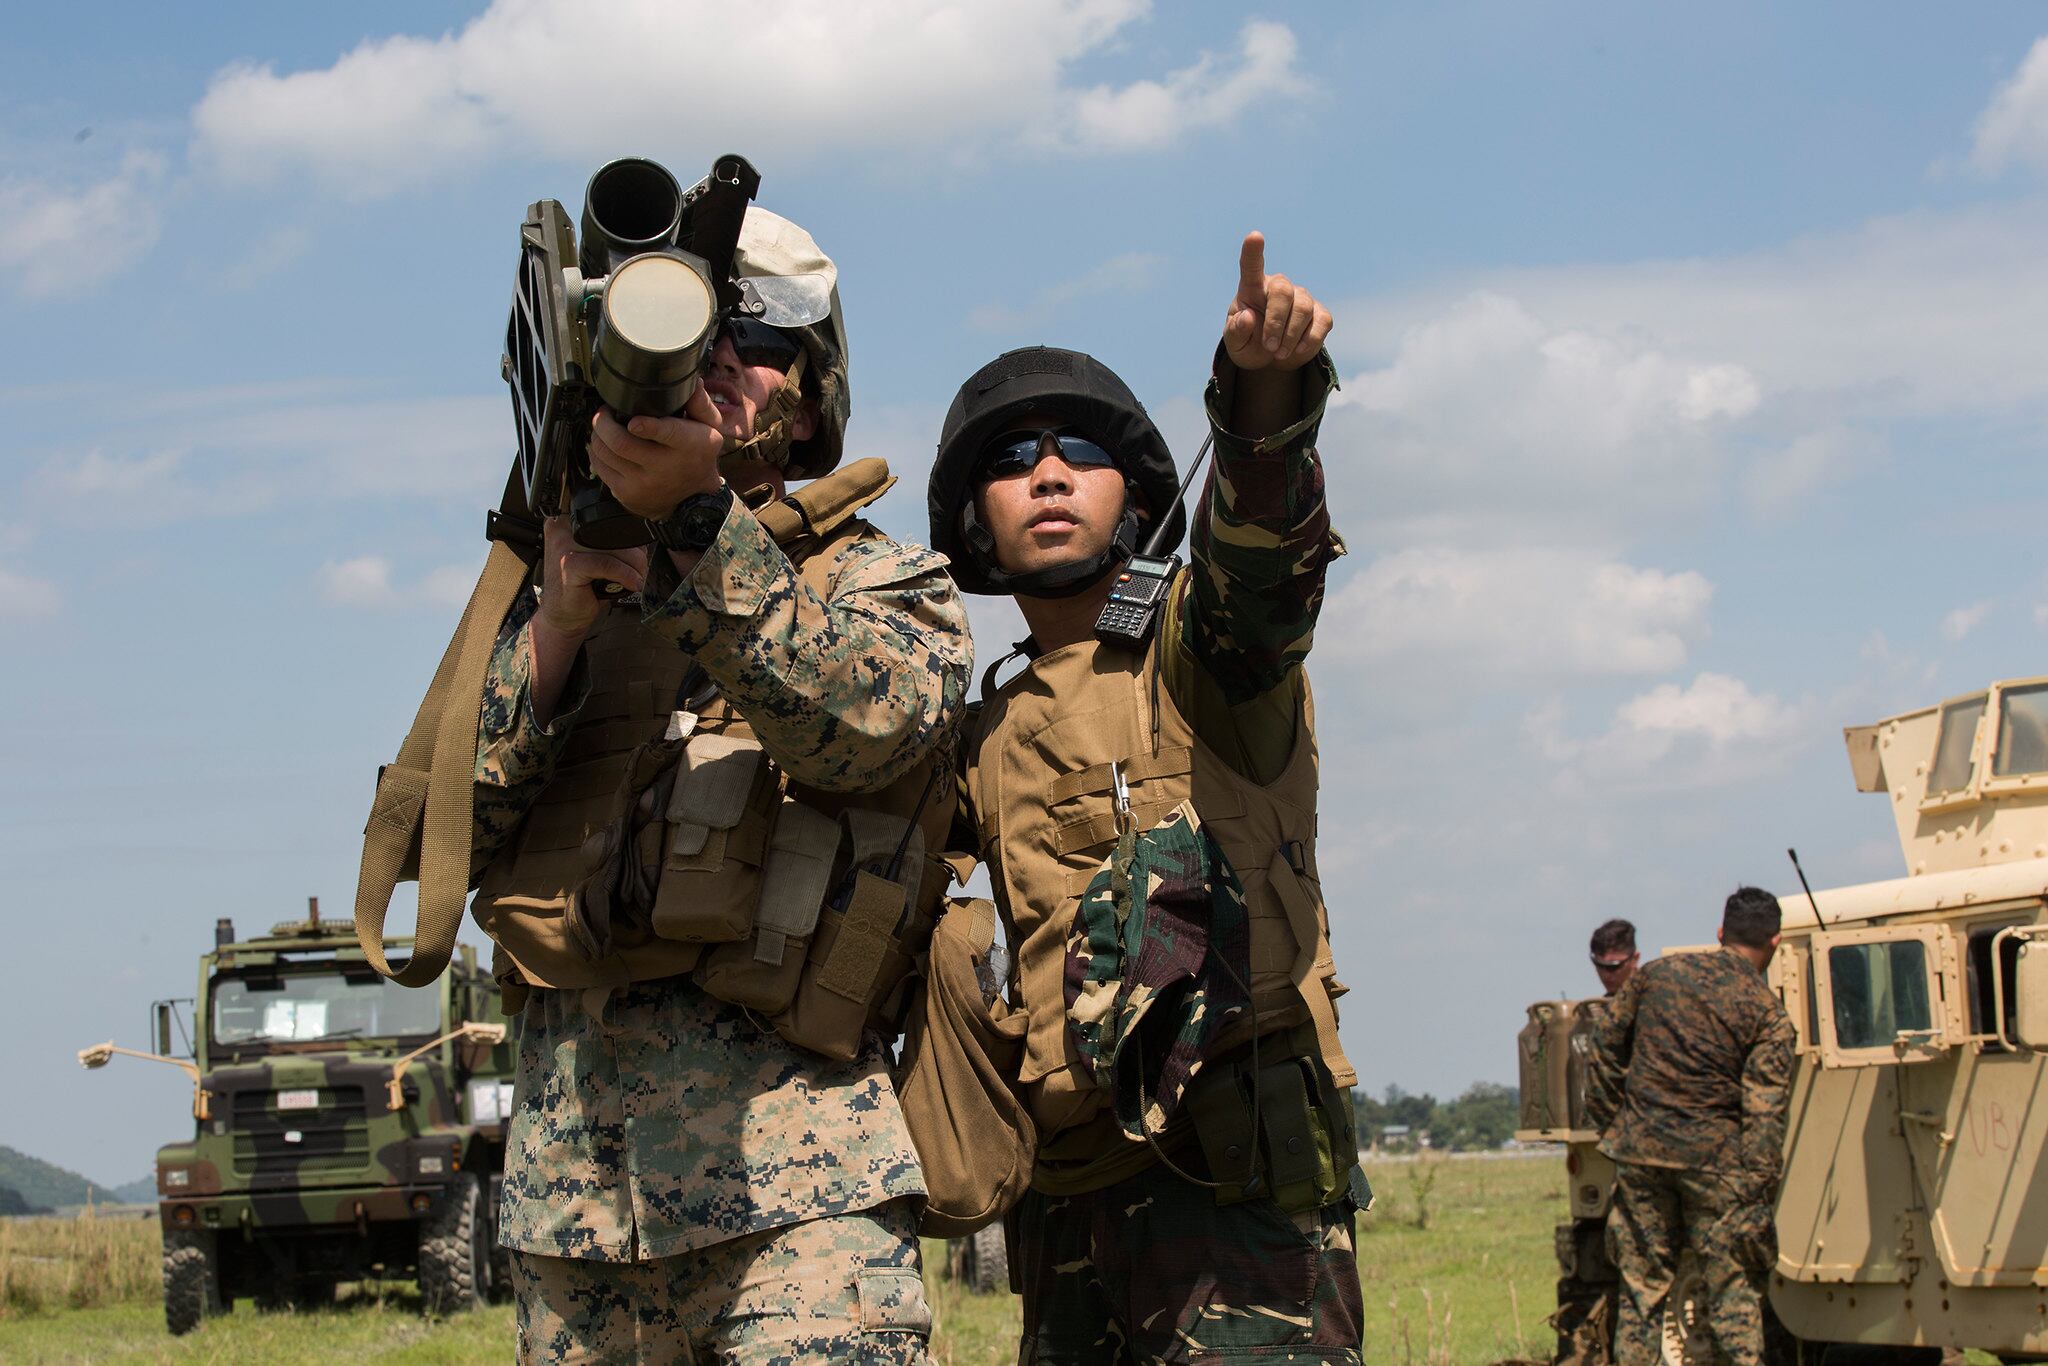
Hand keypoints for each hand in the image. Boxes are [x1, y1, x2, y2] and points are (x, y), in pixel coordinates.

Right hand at [532, 513, 648, 640]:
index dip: (630, 536)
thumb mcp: (596, 555)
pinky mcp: (569, 565)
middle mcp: (562, 528)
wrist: (562, 613)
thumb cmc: (581, 585)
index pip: (609, 518)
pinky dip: (625, 575)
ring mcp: (564, 546)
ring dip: (634, 566)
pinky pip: (607, 565)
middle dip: (636, 554)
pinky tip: (631, 584)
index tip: (638, 552)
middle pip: (614, 532)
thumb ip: (612, 541)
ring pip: (614, 548)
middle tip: (640, 570)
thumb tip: (642, 538)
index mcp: (568, 520)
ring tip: (636, 578)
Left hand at [587, 385, 725, 518]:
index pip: (667, 434)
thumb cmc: (698, 454)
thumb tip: (694, 383)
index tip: (634, 421)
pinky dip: (596, 452)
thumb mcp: (710, 428)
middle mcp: (665, 468)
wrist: (693, 497)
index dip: (647, 426)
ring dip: (598, 434)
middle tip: (604, 411)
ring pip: (605, 453)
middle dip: (603, 422)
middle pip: (621, 442)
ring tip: (603, 426)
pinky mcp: (627, 494)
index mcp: (688, 445)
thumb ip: (701, 404)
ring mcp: (643, 484)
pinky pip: (600, 468)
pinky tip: (604, 445)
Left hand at [1222, 231, 1332, 372]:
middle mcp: (1279, 287)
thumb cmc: (1249, 344)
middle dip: (1276, 322)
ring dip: (1290, 336)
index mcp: (1252, 288)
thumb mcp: (1235, 344)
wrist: (1272, 359)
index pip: (1252, 266)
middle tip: (1269, 347)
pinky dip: (1309, 340)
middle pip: (1283, 292)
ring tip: (1279, 354)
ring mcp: (1301, 297)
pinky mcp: (1320, 313)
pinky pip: (1321, 321)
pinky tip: (1297, 350)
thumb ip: (1236, 331)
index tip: (1255, 236)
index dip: (1253, 251)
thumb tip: (1248, 317)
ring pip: (1303, 309)